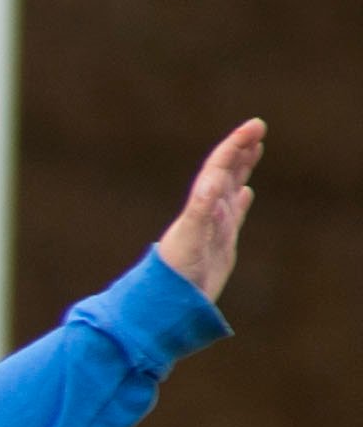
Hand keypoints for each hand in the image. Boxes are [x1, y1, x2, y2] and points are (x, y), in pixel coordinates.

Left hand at [158, 119, 262, 302]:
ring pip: (231, 188)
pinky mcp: (221, 241)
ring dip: (241, 168)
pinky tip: (245, 192)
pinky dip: (240, 200)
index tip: (255, 125)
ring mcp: (215, 224)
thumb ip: (201, 208)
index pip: (220, 166)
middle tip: (258, 127)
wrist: (169, 300)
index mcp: (202, 204)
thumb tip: (214, 178)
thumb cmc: (176, 270)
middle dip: (241, 148)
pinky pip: (233, 214)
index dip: (236, 144)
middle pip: (226, 171)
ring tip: (253, 149)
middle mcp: (208, 210)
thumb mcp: (191, 236)